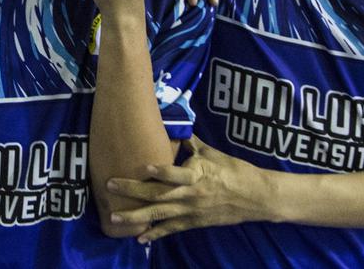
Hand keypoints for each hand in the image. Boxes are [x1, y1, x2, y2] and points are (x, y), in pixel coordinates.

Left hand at [106, 135, 269, 242]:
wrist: (254, 197)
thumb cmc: (232, 170)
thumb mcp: (211, 153)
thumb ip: (190, 143)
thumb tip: (174, 125)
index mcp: (197, 173)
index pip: (175, 173)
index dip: (159, 170)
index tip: (142, 165)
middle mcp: (191, 194)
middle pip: (158, 194)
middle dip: (132, 190)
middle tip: (109, 185)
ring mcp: (190, 211)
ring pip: (159, 214)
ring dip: (135, 216)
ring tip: (114, 216)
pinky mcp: (193, 223)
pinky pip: (170, 229)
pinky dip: (154, 234)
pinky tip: (139, 238)